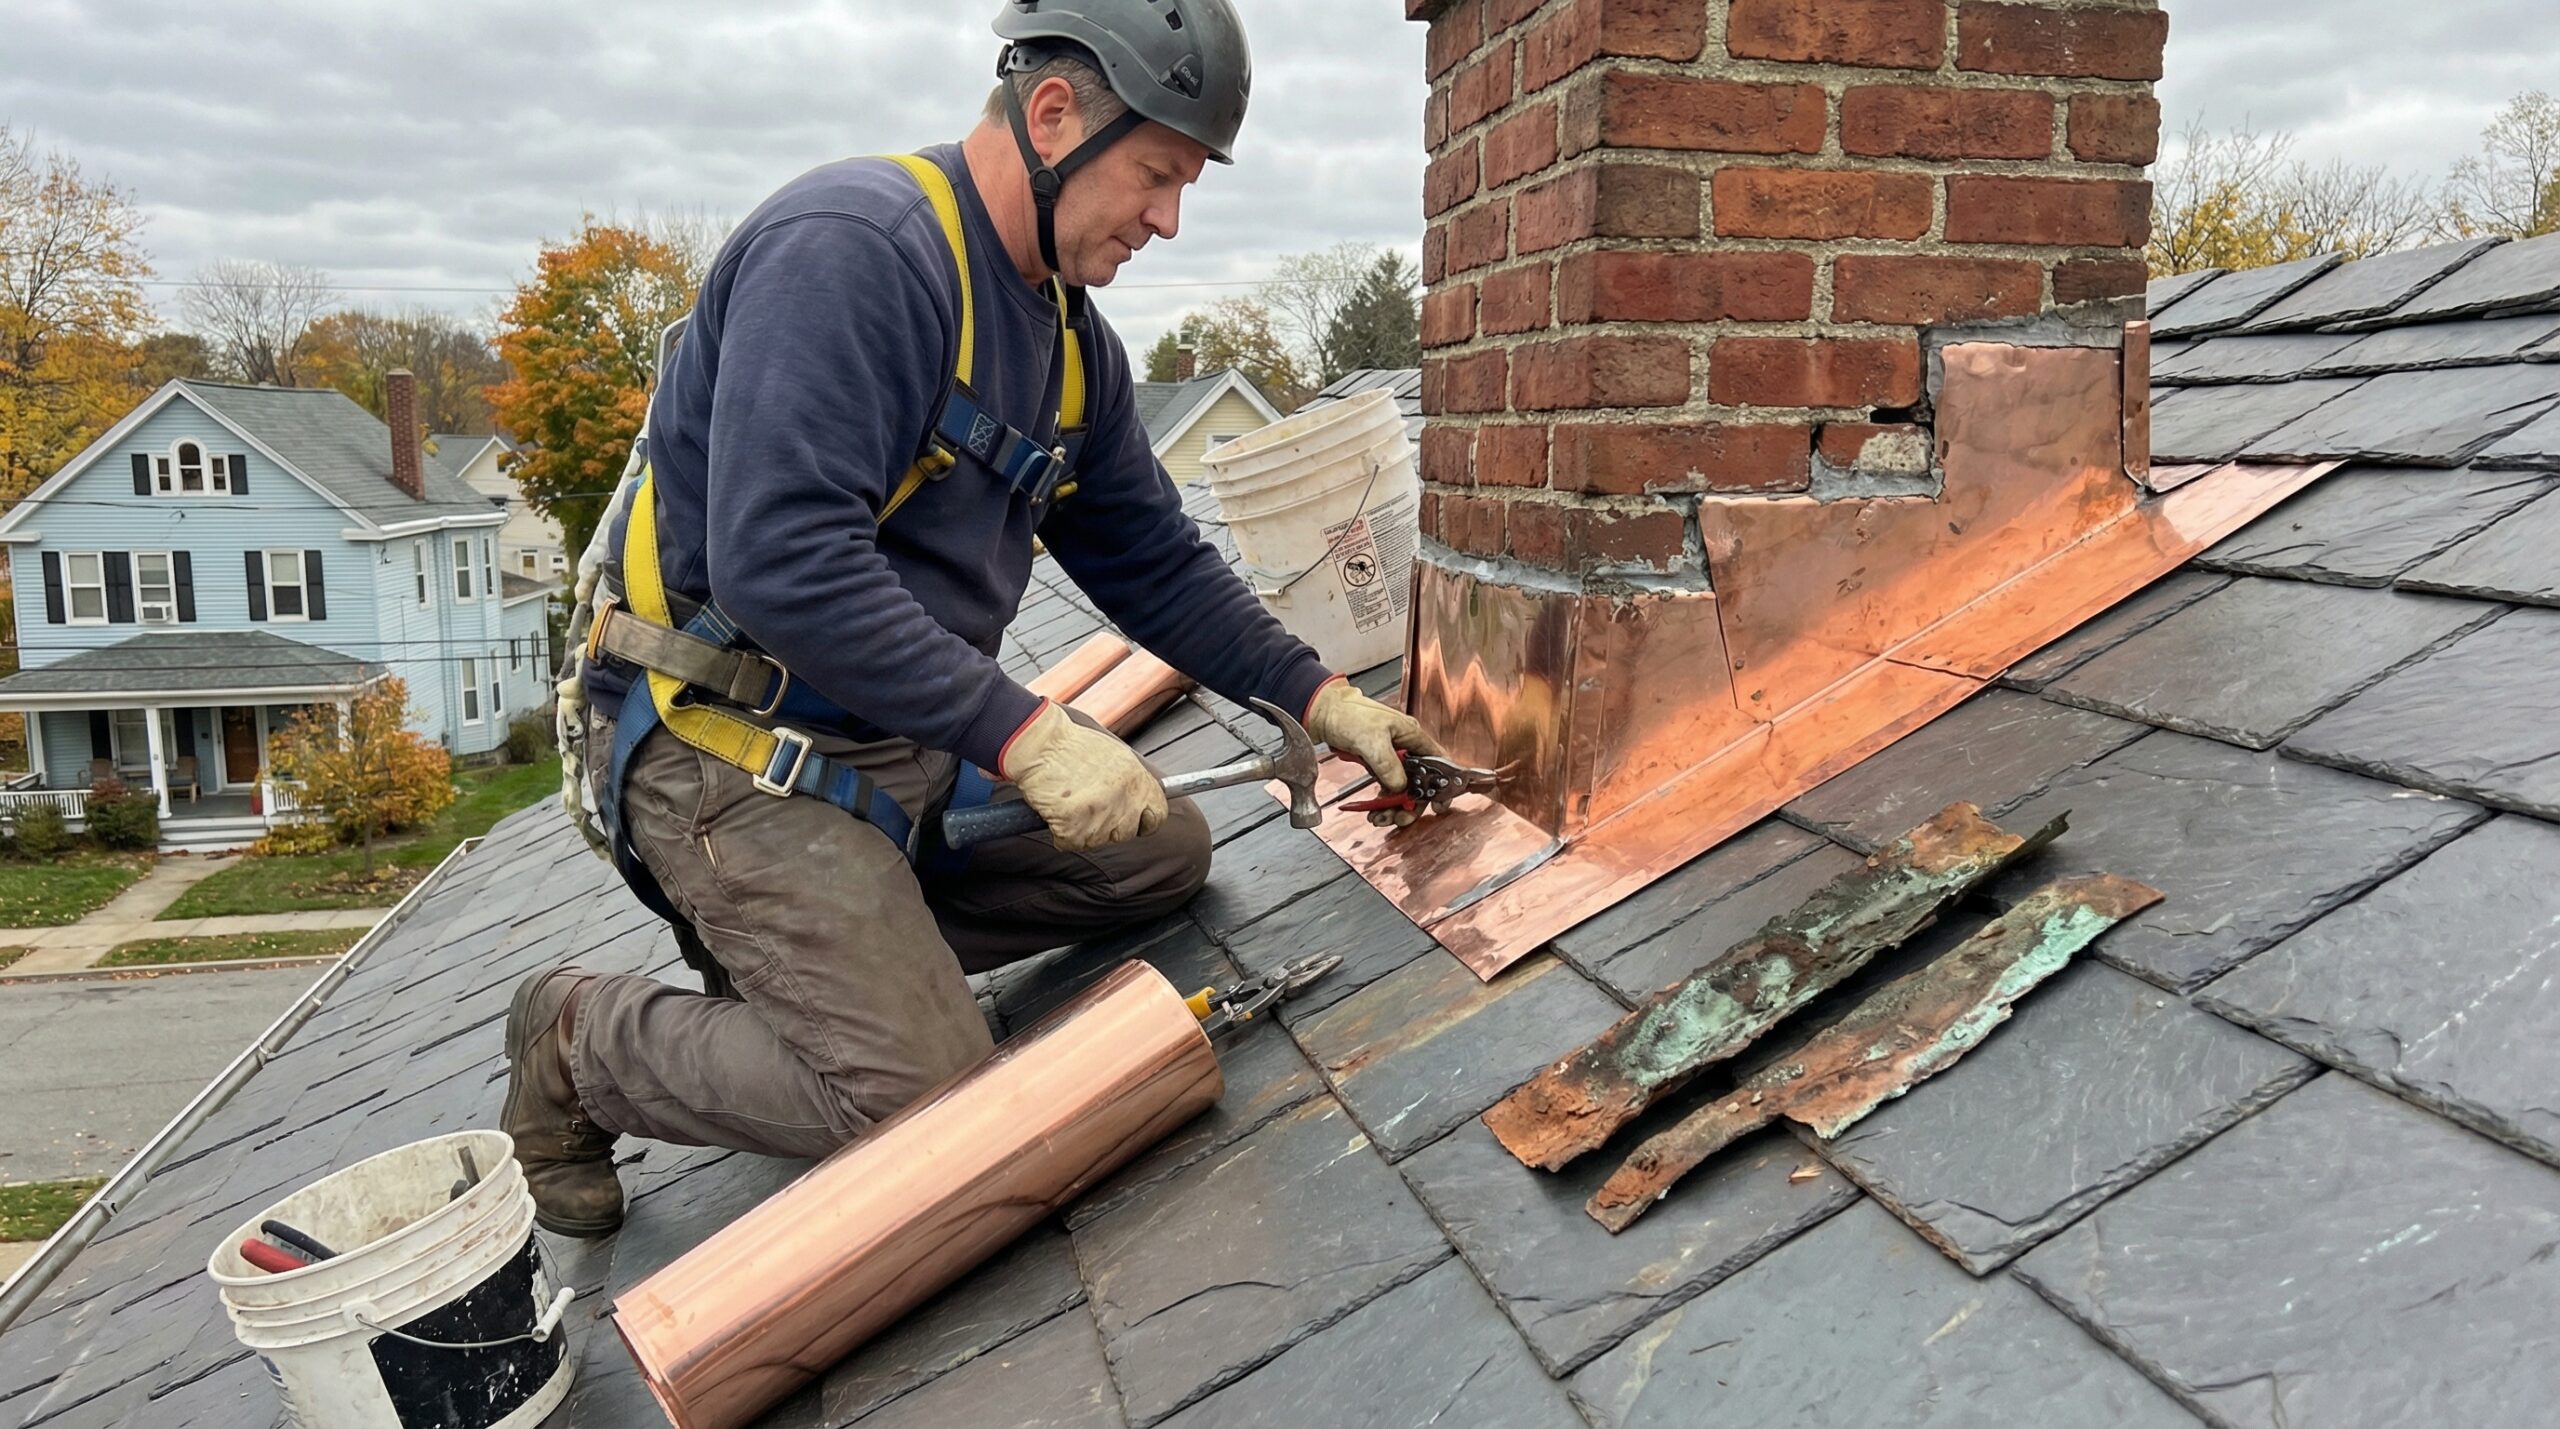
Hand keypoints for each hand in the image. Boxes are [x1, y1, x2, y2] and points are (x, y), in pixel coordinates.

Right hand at [999, 701, 1166, 851]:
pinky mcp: (1073, 826)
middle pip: (1126, 833)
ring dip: (1081, 829)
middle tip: (1089, 809)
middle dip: (1109, 827)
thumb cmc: (1071, 746)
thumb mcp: (1115, 757)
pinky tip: (1055, 810)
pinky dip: (1059, 833)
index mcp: (1137, 779)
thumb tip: (1141, 802)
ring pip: (1096, 841)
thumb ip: (1132, 782)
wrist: (1039, 743)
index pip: (1157, 815)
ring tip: (1069, 802)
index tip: (1133, 821)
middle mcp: (1123, 798)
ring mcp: (1100, 814)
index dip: (1143, 821)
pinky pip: (1069, 843)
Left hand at [1303, 677, 1447, 827]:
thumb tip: (1400, 786)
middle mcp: (1405, 746)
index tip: (1438, 805)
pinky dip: (1382, 801)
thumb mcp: (1371, 741)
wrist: (1323, 713)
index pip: (1437, 762)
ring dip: (1394, 806)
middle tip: (1401, 818)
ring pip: (1402, 788)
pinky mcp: (1377, 764)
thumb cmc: (1348, 714)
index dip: (1442, 784)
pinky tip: (1375, 810)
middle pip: (1419, 782)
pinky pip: (1386, 787)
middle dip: (1411, 803)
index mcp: (1411, 735)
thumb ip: (1388, 765)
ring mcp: (1391, 756)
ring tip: (1381, 817)